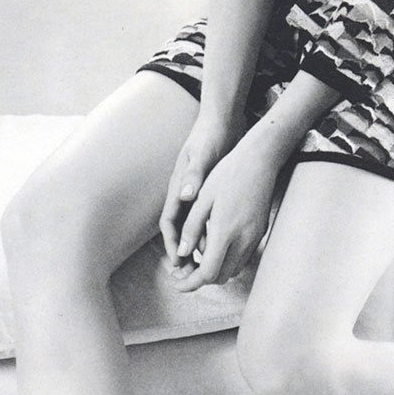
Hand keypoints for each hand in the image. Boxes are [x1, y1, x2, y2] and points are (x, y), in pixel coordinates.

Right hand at [160, 109, 246, 264]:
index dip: (172, 243)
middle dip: (183, 251)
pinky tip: (224, 242)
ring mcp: (197, 192)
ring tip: (208, 264)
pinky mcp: (210, 191)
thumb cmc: (210, 136)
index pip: (169, 221)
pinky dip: (212, 231)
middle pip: (180, 229)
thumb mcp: (202, 155)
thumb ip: (194, 176)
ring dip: (198, 244)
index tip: (178, 262)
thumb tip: (185, 196)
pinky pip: (207, 218)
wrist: (222, 121)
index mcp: (179, 187)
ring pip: (194, 226)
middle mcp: (185, 193)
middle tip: (191, 273)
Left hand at [166, 138, 279, 291]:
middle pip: (220, 276)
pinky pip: (243, 257)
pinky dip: (228, 260)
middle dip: (200, 279)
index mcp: (225, 231)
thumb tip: (183, 253)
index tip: (176, 282)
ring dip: (215, 270)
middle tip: (183, 270)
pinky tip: (216, 247)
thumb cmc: (227, 174)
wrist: (260, 160)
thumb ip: (191, 228)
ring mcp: (255, 237)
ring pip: (233, 269)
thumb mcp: (203, 199)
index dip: (189, 283)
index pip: (208, 273)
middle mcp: (243, 239)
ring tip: (198, 259)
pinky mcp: (260, 231)